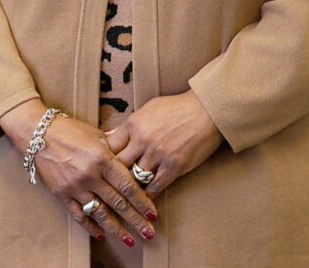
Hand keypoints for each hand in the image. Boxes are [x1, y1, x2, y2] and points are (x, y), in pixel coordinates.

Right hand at [0, 101, 156, 248]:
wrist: (37, 131)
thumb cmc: (69, 130)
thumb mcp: (97, 135)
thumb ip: (116, 149)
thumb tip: (136, 156)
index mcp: (102, 159)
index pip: (128, 186)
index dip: (143, 203)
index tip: (154, 215)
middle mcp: (90, 175)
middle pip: (118, 203)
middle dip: (136, 220)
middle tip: (149, 233)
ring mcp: (74, 186)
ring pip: (100, 213)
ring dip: (117, 229)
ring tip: (130, 241)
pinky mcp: (61, 193)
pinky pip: (78, 214)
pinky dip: (90, 226)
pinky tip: (101, 235)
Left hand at [104, 91, 224, 196]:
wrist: (206, 111)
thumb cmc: (175, 108)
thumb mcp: (146, 110)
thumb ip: (127, 126)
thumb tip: (106, 136)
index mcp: (133, 124)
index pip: (109, 147)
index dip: (104, 159)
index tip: (103, 167)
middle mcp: (142, 140)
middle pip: (119, 164)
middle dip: (113, 175)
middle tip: (110, 185)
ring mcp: (158, 154)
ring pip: (136, 177)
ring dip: (131, 186)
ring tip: (125, 195)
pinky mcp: (175, 166)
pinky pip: (156, 186)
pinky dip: (148, 194)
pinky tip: (143, 199)